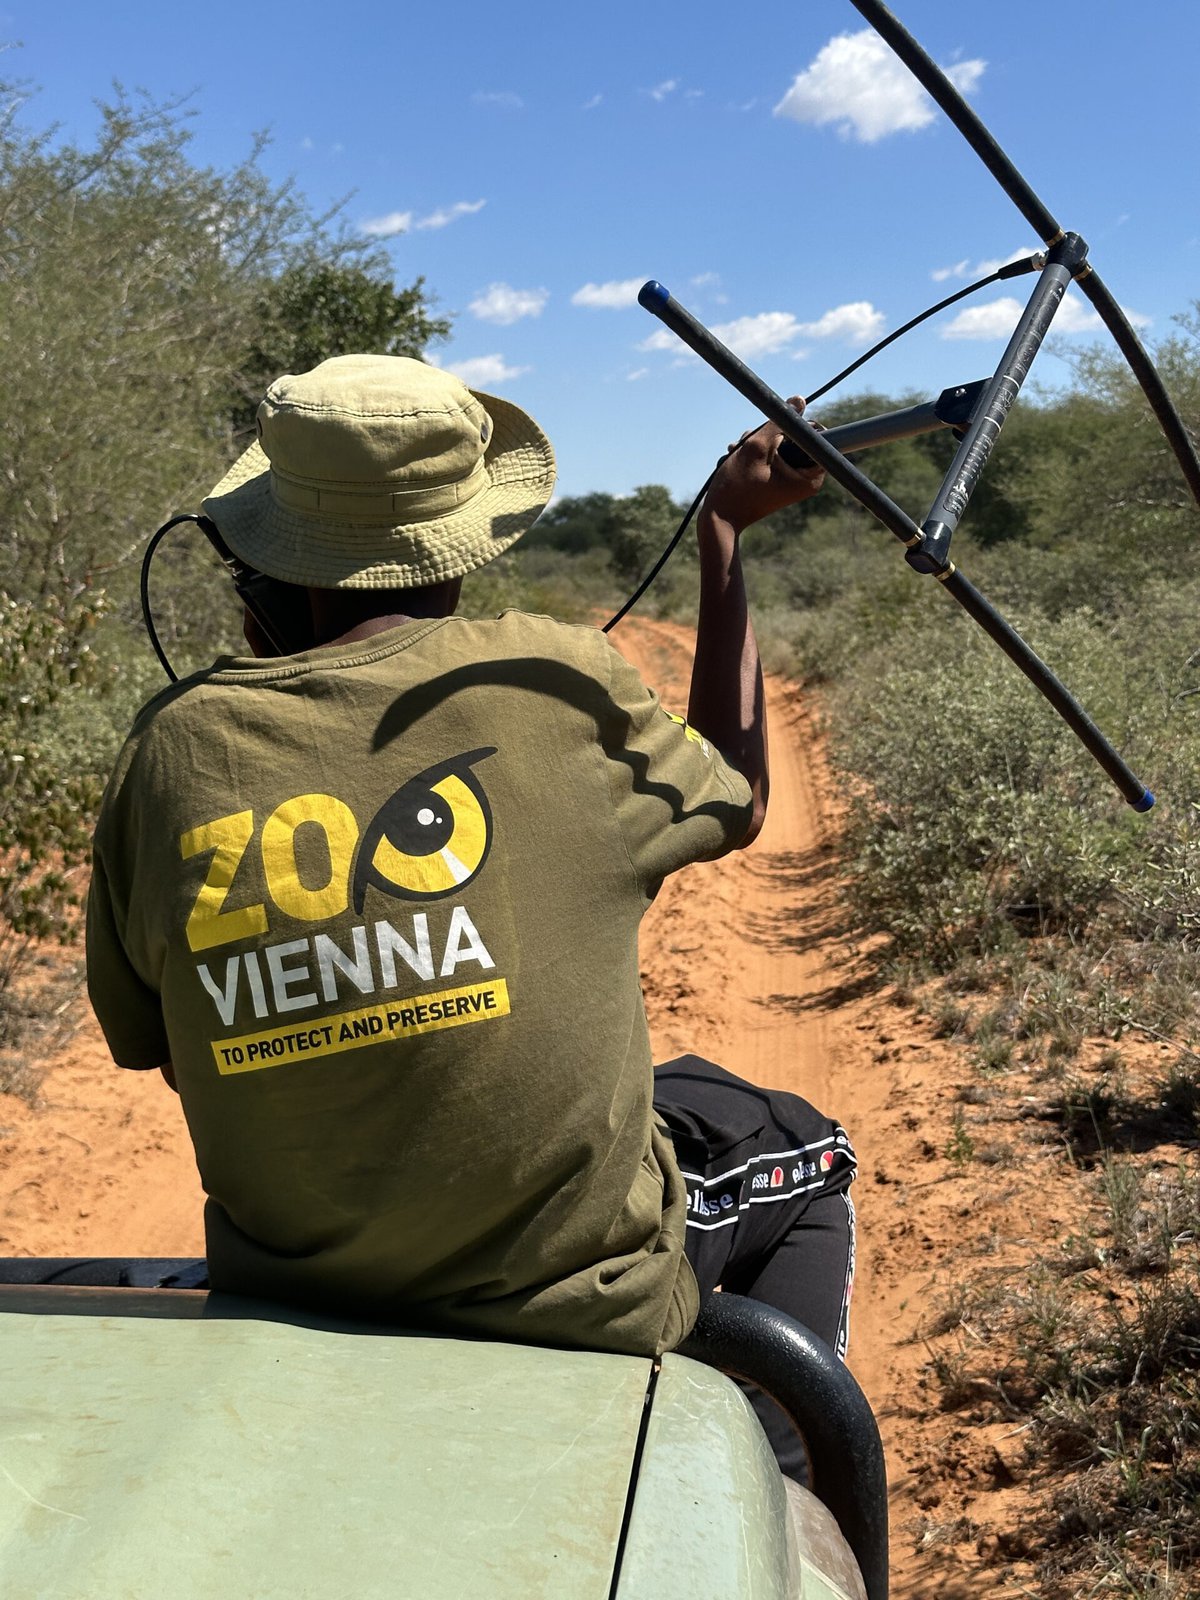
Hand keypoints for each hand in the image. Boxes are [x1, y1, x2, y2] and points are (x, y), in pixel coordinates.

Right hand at [702, 397, 824, 534]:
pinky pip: (773, 458)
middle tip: (749, 444)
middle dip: (770, 435)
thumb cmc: (738, 486)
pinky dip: (755, 454)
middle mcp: (805, 481)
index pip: (816, 436)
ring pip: (780, 446)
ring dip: (758, 443)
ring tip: (738, 451)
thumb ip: (779, 422)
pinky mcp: (778, 482)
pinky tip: (737, 457)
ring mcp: (791, 482)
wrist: (718, 518)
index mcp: (810, 478)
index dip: (793, 426)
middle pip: (797, 439)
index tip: (771, 435)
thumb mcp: (757, 447)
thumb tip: (799, 400)